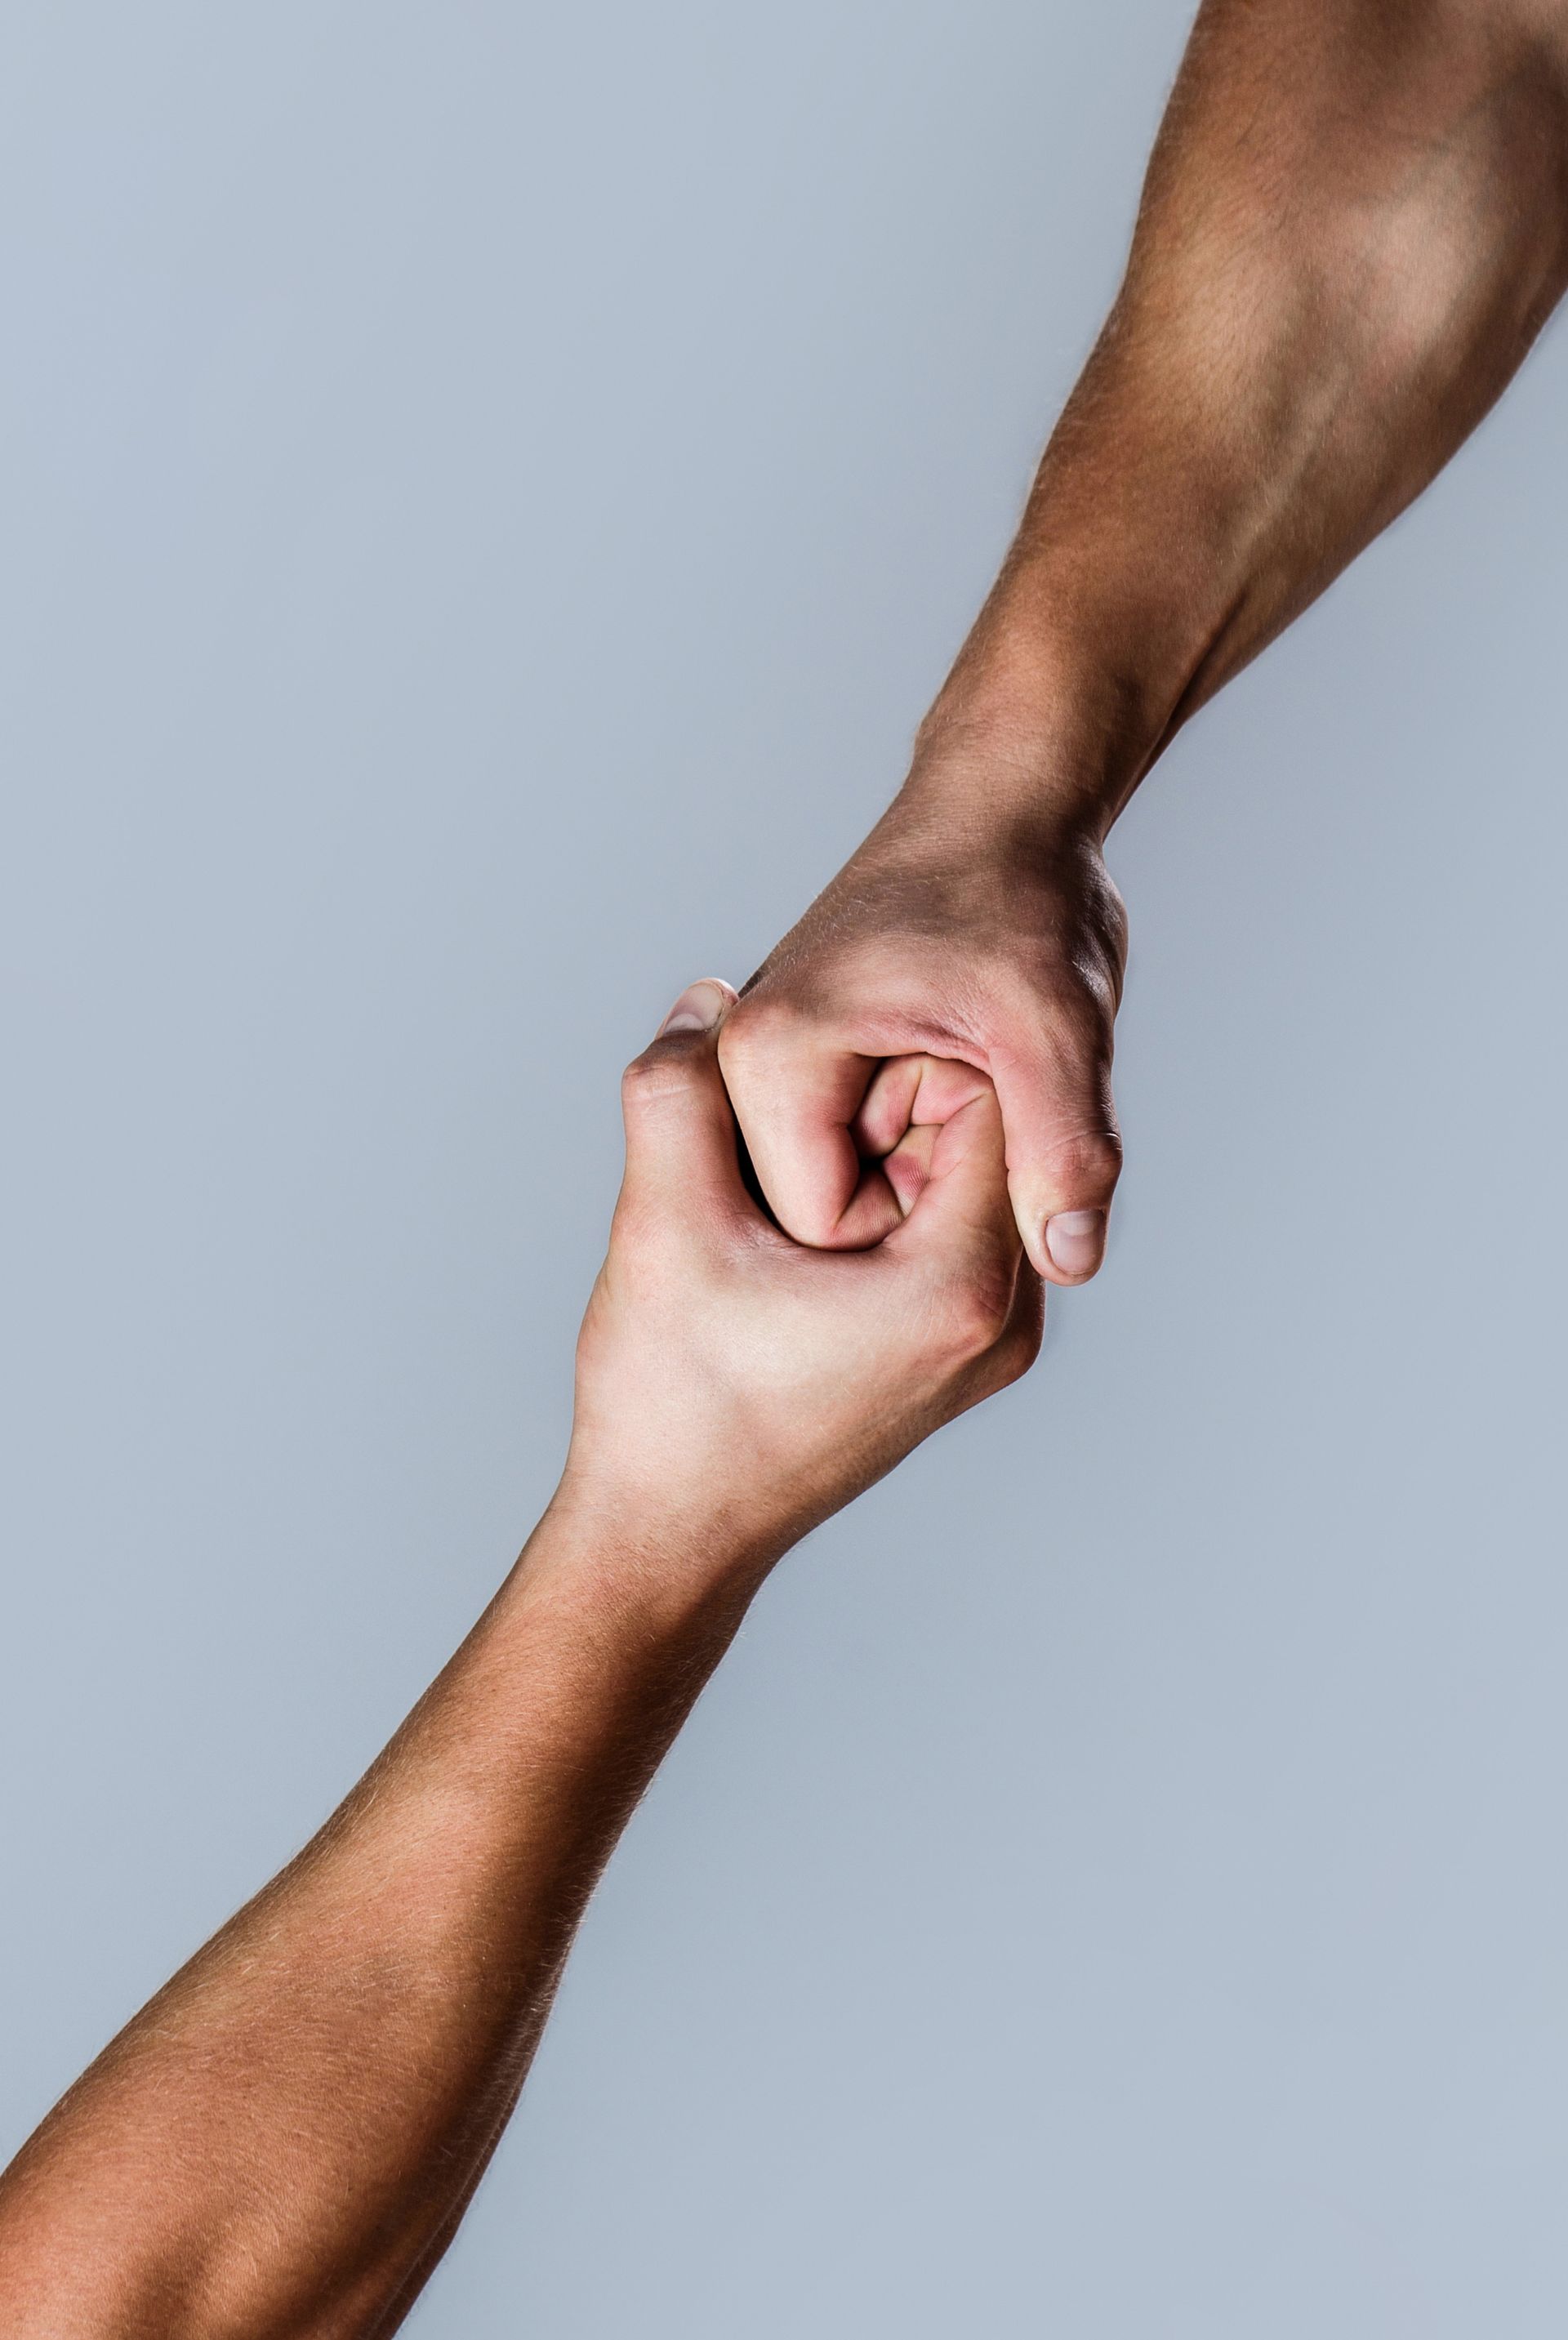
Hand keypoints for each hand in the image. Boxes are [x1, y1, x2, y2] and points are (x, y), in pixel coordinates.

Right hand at [562, 979, 1041, 1564]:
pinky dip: (888, 1196)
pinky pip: (948, 1234)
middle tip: (802, 1076)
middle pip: (989, 1139)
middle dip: (895, 1092)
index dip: (900, 1048)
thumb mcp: (659, 1228)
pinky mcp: (953, 1357)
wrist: (671, 1537)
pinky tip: (801, 1200)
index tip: (820, 1049)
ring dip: (886, 1144)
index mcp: (958, 1287)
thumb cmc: (670, 1402)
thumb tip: (709, 995)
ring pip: (966, 1185)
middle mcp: (1002, 1321)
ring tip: (792, 1138)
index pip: (987, 1095)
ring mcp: (984, 1347)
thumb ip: (678, 1093)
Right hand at [717, 788, 1126, 1283]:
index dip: (930, 1216)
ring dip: (929, 1170)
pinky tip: (968, 1085)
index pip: (830, 1232)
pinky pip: (859, 1160)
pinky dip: (924, 1146)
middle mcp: (743, 1067)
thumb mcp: (1057, 1025)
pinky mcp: (806, 1072)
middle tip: (996, 1093)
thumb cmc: (1021, 887)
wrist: (1004, 801)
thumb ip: (1063, 1147)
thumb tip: (1071, 1260)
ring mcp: (771, 1071)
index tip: (993, 1126)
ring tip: (983, 1080)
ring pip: (848, 1196)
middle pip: (828, 1225)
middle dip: (927, 1194)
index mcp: (771, 1057)